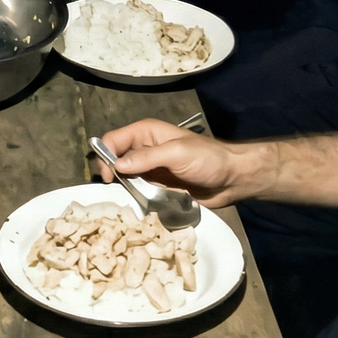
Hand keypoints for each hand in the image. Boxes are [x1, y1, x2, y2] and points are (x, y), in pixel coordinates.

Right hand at [94, 119, 249, 207]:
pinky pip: (139, 191)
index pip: (113, 140)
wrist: (232, 178)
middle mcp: (145, 149)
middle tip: (115, 190)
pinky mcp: (158, 187)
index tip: (108, 176)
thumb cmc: (208, 159)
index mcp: (147, 133)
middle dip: (112, 173)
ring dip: (125, 187)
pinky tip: (139, 204)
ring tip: (127, 199)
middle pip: (115, 159)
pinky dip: (136, 197)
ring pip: (126, 177)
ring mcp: (151, 169)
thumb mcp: (177, 154)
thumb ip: (147, 158)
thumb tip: (118, 165)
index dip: (105, 155)